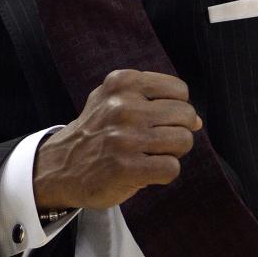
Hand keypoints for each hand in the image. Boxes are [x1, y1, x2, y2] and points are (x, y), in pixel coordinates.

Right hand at [33, 69, 201, 210]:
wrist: (59, 167)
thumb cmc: (96, 133)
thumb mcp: (114, 101)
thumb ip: (154, 101)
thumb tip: (198, 120)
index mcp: (122, 83)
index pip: (179, 90)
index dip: (175, 108)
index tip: (157, 119)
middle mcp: (123, 106)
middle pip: (186, 115)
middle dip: (178, 131)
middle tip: (155, 141)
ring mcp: (124, 137)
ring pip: (183, 141)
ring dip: (172, 153)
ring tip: (150, 155)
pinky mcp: (126, 167)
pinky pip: (172, 168)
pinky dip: (164, 174)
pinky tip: (145, 171)